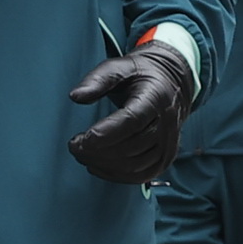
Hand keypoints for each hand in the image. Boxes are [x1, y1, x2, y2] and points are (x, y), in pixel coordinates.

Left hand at [65, 43, 193, 184]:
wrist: (169, 85)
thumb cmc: (139, 76)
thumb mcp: (118, 67)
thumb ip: (97, 80)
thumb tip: (76, 97)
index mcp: (156, 98)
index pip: (132, 120)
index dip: (106, 133)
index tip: (80, 140)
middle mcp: (167, 124)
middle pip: (130, 146)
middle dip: (96, 151)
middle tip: (73, 145)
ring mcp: (168, 144)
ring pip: (133, 165)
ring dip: (102, 164)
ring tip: (82, 154)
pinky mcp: (164, 159)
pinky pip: (139, 176)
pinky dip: (115, 175)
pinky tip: (97, 166)